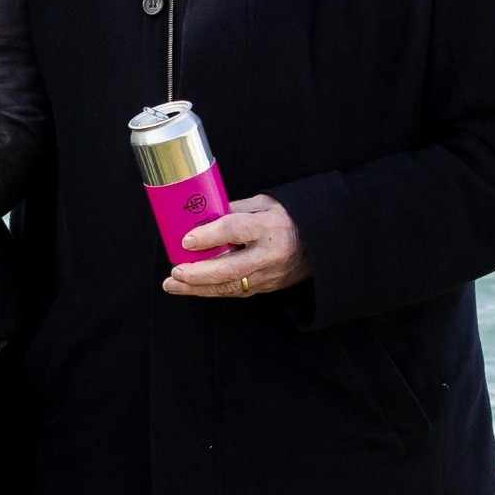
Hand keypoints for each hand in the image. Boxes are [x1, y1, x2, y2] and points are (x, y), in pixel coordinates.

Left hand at [162, 195, 309, 300]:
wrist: (320, 242)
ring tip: (173, 285)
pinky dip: (212, 290)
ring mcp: (270, 274)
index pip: (235, 231)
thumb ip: (234, 210)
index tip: (186, 240)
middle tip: (175, 272)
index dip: (209, 236)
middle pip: (230, 268)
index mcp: (270, 226)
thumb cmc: (288, 218)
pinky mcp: (268, 287)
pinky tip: (192, 288)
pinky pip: (236, 291)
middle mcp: (271, 254)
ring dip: (199, 288)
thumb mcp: (264, 203)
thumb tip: (203, 216)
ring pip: (230, 286)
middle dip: (198, 273)